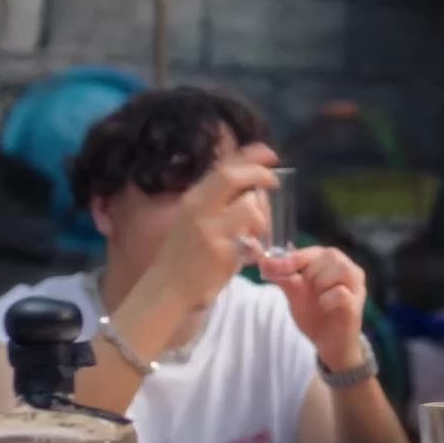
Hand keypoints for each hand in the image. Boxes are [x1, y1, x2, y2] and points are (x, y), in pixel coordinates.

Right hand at [146, 144, 279, 308]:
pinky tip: (253, 251)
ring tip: (259, 230)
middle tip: (275, 181)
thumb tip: (255, 189)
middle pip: (232, 175)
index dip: (250, 154)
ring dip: (262, 215)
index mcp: (194, 197)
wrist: (168, 288)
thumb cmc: (186, 256)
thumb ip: (220, 202)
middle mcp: (197, 207)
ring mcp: (207, 228)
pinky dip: (257, 241)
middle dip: (259, 173)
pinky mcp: (219, 250)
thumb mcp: (197, 220)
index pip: (223, 165)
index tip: (269, 154)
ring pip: (247, 206)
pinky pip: (249, 237)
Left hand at [258, 247, 366, 370]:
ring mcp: (356, 286)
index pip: (313, 251)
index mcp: (331, 262)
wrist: (328, 344)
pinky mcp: (356, 304)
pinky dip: (327, 299)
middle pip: (329, 255)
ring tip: (317, 298)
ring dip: (321, 282)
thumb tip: (263, 262)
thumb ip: (282, 275)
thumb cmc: (314, 314)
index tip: (271, 267)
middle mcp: (348, 269)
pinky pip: (341, 292)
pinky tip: (324, 306)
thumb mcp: (294, 292)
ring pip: (340, 269)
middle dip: (309, 272)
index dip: (292, 258)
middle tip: (303, 289)